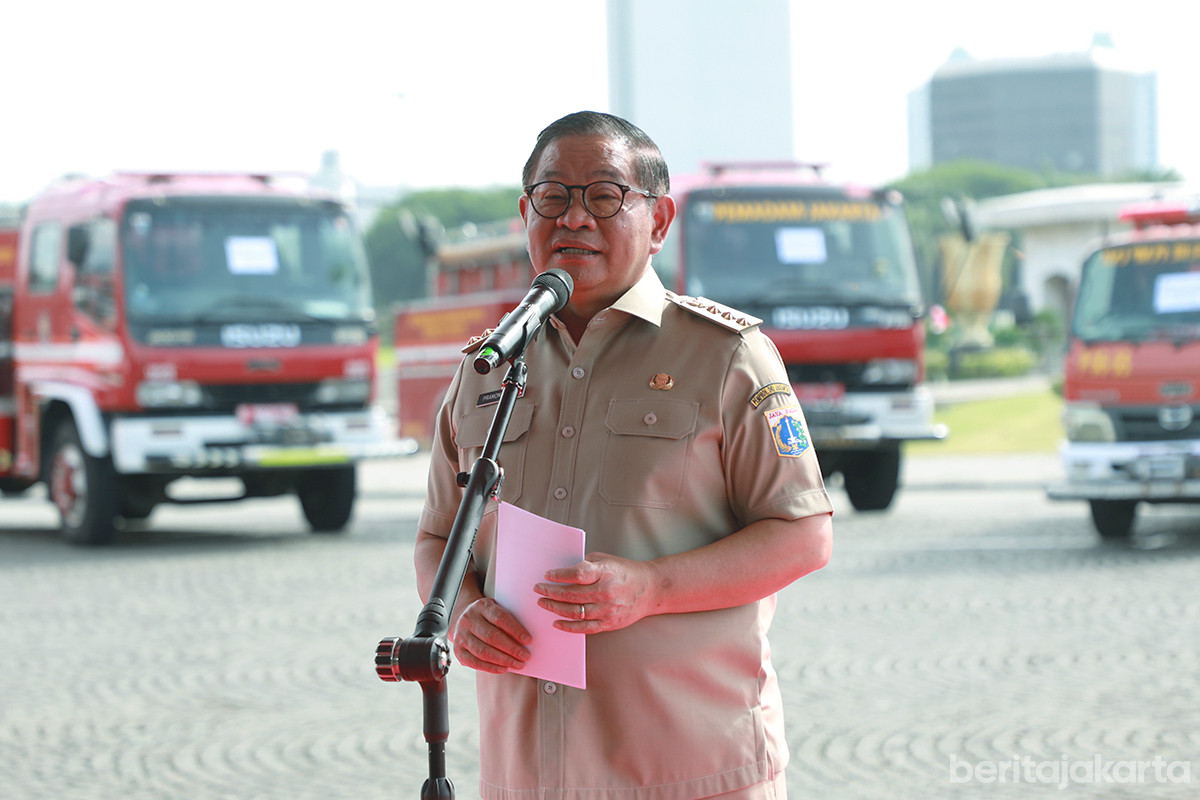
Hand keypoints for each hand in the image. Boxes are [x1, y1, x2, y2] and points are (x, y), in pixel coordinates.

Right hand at [448, 597, 531, 673]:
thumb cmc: (488, 616)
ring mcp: (461, 635)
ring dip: (503, 660)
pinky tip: (504, 669)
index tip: (528, 640)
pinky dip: (491, 668)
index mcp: (481, 606)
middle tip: (525, 656)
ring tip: (517, 664)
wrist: (465, 618)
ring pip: (483, 651)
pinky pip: (475, 663)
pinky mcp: (458, 650)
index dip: (515, 630)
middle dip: (511, 648)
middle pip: (492, 636)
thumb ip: (509, 619)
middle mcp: (468, 619)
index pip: (500, 618)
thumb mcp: (497, 609)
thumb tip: (526, 639)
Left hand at [534, 553, 656, 633]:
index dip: (560, 575)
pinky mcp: (609, 623)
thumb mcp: (606, 560)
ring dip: (555, 608)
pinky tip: (556, 622)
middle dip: (551, 592)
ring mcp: (607, 610)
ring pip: (575, 612)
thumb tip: (562, 572)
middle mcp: (606, 592)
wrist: (651, 589)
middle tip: (538, 589)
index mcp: (605, 572)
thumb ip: (586, 565)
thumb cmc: (625, 572)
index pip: (578, 574)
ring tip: (543, 603)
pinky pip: (584, 628)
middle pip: (572, 595)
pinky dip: (568, 626)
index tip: (547, 575)